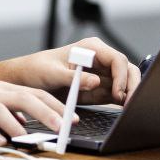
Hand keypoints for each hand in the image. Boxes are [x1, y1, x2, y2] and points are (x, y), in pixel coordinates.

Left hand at [0, 37, 140, 107]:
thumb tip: (96, 81)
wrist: (27, 81)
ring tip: (129, 109)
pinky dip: (122, 102)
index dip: (121, 76)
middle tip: (131, 103)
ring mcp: (101, 75)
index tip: (118, 93)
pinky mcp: (99, 90)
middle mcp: (100, 59)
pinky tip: (124, 110)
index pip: (117, 59)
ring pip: (126, 83)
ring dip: (130, 94)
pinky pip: (116, 95)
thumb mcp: (53, 73)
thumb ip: (75, 78)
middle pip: (127, 70)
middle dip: (132, 85)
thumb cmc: (37, 69)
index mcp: (91, 48)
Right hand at [0, 65, 66, 145]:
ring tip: (32, 139)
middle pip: (24, 98)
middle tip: (63, 128)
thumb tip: (23, 122)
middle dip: (47, 113)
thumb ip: (3, 105)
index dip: (54, 105)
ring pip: (1, 110)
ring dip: (18, 126)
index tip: (72, 118)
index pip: (33, 93)